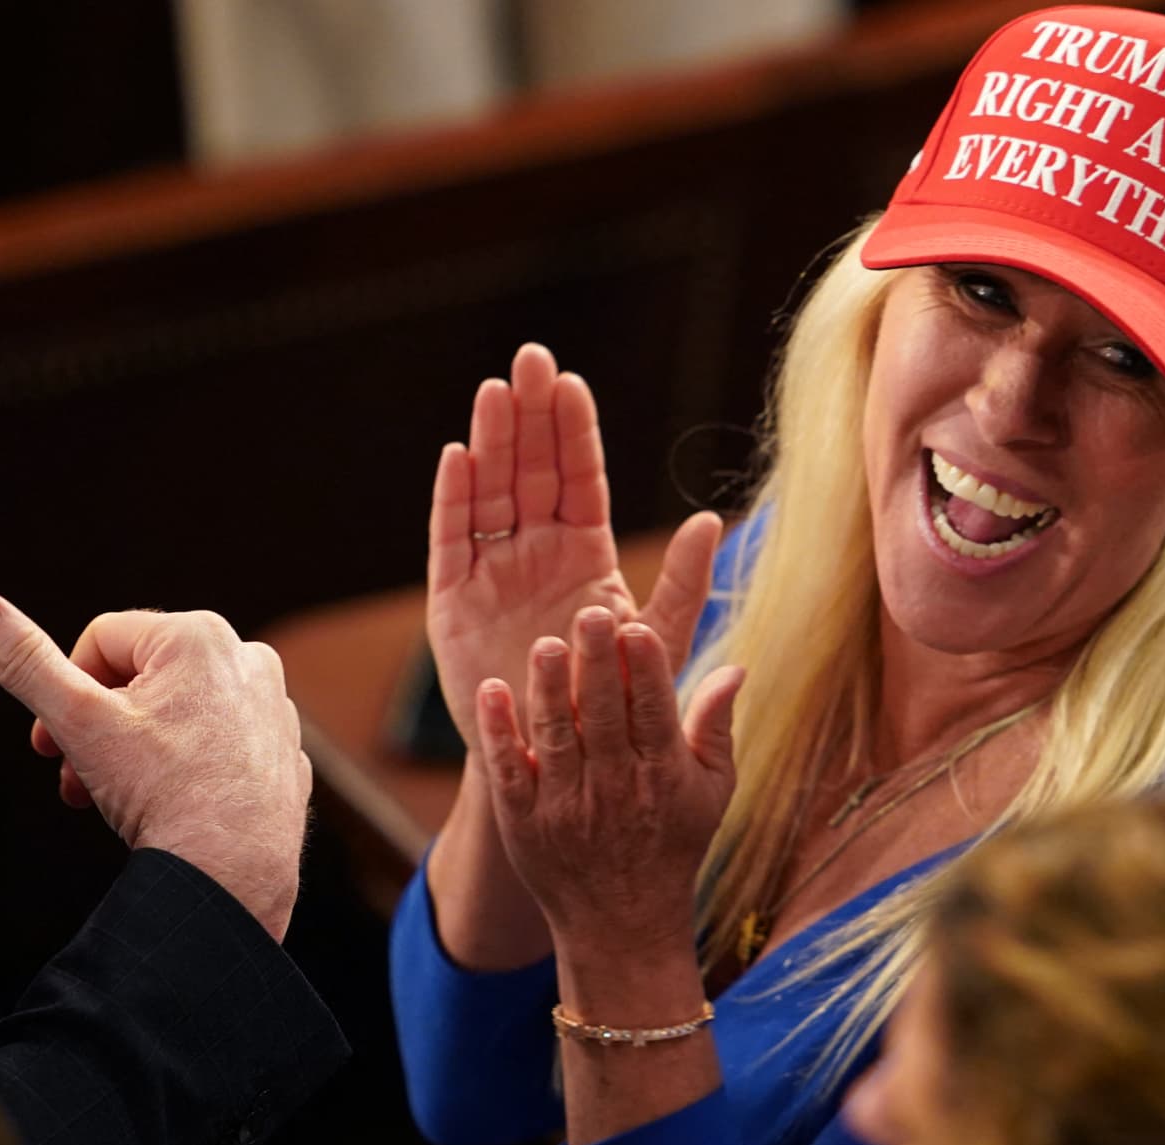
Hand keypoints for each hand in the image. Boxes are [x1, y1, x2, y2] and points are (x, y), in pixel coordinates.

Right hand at [0, 593, 310, 942]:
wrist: (232, 870)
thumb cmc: (162, 791)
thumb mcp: (77, 720)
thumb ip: (23, 661)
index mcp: (200, 636)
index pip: (101, 640)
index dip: (64, 690)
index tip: (50, 743)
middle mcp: (248, 659)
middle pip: (140, 678)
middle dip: (96, 727)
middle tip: (73, 773)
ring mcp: (273, 705)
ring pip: (176, 714)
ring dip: (131, 750)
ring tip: (110, 795)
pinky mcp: (283, 749)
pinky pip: (214, 745)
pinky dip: (183, 767)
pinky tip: (168, 804)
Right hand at [427, 343, 721, 754]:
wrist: (558, 763)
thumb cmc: (610, 702)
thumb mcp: (655, 642)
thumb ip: (684, 584)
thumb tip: (712, 521)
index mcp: (584, 554)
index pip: (578, 480)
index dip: (573, 432)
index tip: (572, 383)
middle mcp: (535, 553)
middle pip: (530, 471)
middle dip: (530, 416)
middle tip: (530, 360)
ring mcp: (493, 574)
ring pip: (491, 494)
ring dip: (491, 442)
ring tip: (495, 391)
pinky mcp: (453, 603)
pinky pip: (452, 542)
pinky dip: (454, 499)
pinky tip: (458, 455)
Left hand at [476, 607, 743, 948]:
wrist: (620, 923)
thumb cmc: (673, 844)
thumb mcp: (712, 790)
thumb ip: (716, 727)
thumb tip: (736, 668)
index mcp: (662, 776)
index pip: (655, 713)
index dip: (646, 672)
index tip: (637, 628)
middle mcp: (614, 789)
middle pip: (603, 716)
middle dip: (597, 664)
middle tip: (590, 612)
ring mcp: (565, 806)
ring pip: (556, 736)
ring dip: (549, 689)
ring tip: (545, 643)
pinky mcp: (523, 820)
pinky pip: (509, 770)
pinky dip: (500, 732)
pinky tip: (493, 691)